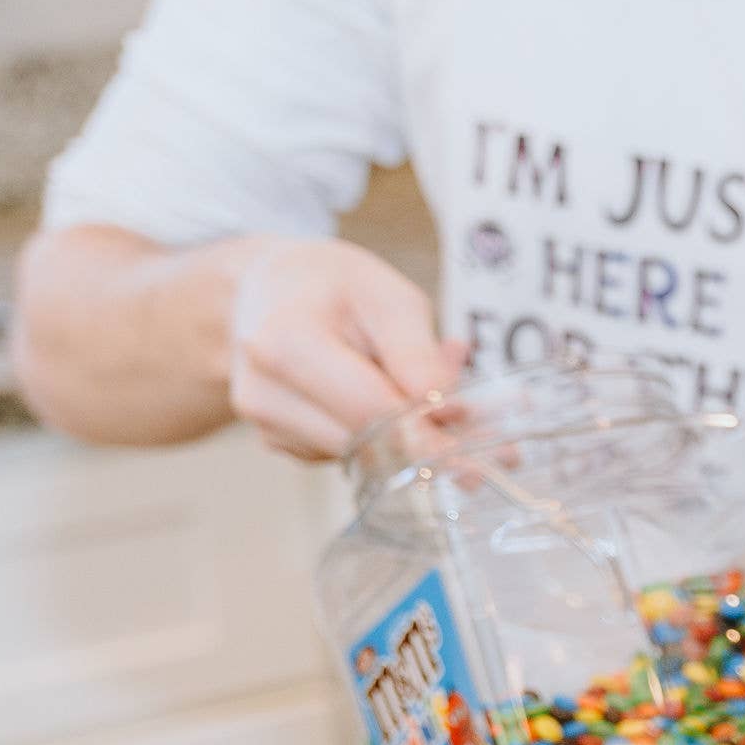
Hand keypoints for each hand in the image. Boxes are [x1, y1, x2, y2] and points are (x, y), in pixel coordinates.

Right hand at [223, 238, 464, 458]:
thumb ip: (418, 355)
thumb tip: (449, 413)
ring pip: (361, 458)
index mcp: (286, 345)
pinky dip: (378, 439)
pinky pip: (346, 457)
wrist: (272, 288)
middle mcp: (264, 393)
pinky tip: (381, 398)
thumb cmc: (334, 286)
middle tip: (472, 428)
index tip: (480, 456)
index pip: (370, 411)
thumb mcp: (389, 299)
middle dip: (425, 440)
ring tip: (415, 386)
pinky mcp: (278, 442)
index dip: (429, 435)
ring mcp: (266, 424)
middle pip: (366, 444)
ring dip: (403, 438)